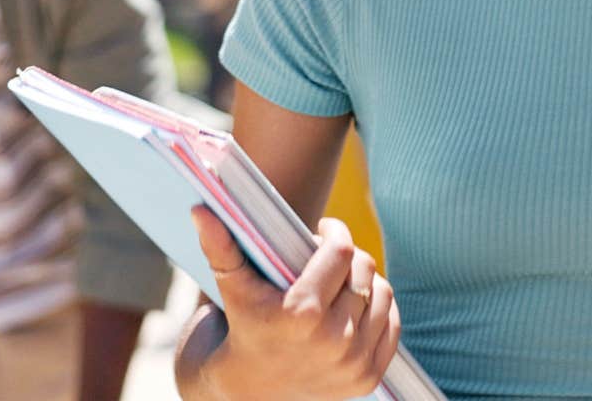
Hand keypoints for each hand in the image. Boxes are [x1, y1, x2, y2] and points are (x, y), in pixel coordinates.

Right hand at [190, 207, 399, 400]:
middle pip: (364, 269)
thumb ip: (219, 246)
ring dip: (364, 281)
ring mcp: (353, 363)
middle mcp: (334, 342)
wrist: (246, 393)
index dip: (334, 232)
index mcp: (302, 314)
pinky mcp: (367, 378)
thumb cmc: (240, 329)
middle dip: (347, 257)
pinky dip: (376, 309)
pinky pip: (391, 323)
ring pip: (382, 292)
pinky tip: (353, 305)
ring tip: (340, 281)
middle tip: (327, 258)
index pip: (341, 251)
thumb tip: (201, 209)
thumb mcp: (231, 288)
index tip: (324, 230)